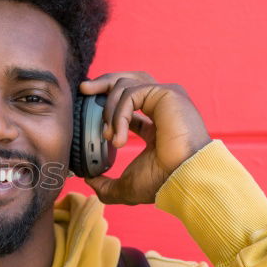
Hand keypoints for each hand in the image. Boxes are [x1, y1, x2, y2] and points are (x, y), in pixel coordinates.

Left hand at [78, 72, 211, 204]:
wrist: (182, 179)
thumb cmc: (161, 182)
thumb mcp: (125, 186)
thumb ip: (106, 185)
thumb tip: (89, 181)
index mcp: (155, 125)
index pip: (129, 103)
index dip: (107, 103)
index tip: (88, 105)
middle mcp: (161, 107)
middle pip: (128, 80)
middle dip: (103, 82)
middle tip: (84, 90)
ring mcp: (165, 97)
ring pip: (126, 83)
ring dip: (109, 109)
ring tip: (107, 135)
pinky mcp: (167, 93)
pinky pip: (131, 94)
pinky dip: (119, 115)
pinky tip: (118, 138)